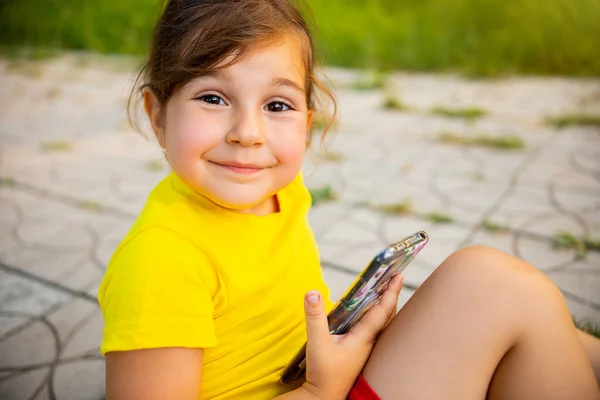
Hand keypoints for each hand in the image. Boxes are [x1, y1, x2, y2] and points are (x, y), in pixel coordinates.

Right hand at [301, 274, 403, 399]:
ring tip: (385, 291)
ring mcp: (366, 348)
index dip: (391, 292)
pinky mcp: (359, 353)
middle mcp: (369, 342)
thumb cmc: (323, 373)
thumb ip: (314, 317)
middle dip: (392, 296)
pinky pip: (374, 330)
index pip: (382, 310)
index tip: (398, 275)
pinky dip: (376, 317)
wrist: (324, 397)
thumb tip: (312, 293)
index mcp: (363, 338)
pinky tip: (368, 315)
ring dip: (385, 306)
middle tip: (394, 278)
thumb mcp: (316, 342)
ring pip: (382, 323)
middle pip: (387, 315)